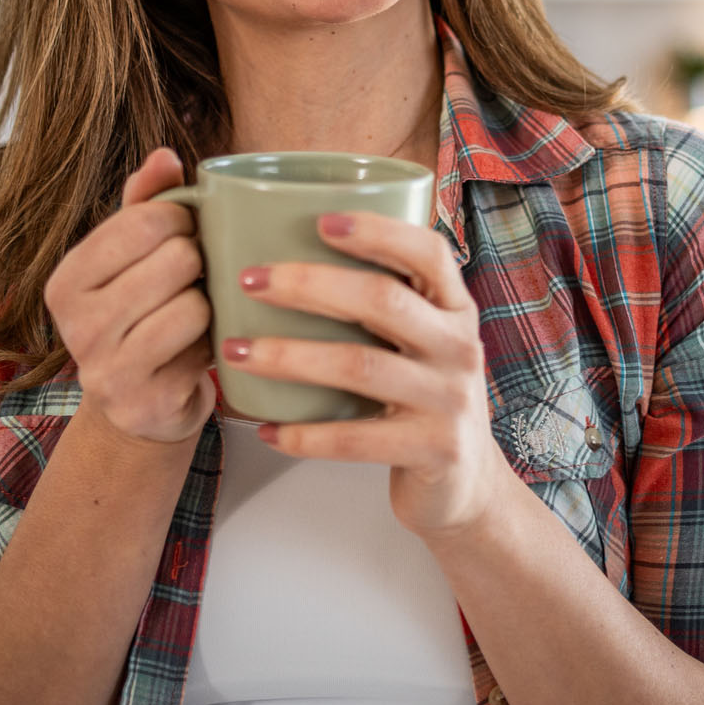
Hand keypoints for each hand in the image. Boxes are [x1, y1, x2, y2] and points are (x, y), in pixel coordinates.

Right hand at [43, 147, 215, 446]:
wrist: (142, 406)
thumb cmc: (143, 315)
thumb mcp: (136, 256)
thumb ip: (148, 202)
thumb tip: (165, 156)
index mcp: (66, 280)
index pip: (144, 220)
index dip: (184, 220)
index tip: (186, 235)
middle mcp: (74, 325)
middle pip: (177, 259)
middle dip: (200, 263)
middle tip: (195, 278)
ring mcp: (105, 368)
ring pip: (192, 304)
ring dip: (208, 304)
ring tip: (196, 312)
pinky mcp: (143, 402)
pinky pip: (203, 346)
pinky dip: (214, 341)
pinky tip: (199, 348)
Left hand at [225, 212, 509, 539]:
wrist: (467, 484)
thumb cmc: (424, 398)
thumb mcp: (423, 342)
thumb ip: (386, 303)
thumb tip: (293, 254)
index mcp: (455, 308)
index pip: (427, 253)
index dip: (377, 231)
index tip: (320, 220)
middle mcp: (460, 347)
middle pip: (382, 300)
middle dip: (308, 285)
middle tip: (250, 280)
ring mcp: (450, 400)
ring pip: (359, 366)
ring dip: (289, 356)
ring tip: (236, 351)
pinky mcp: (433, 449)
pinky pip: (354, 439)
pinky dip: (303, 435)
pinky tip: (265, 428)